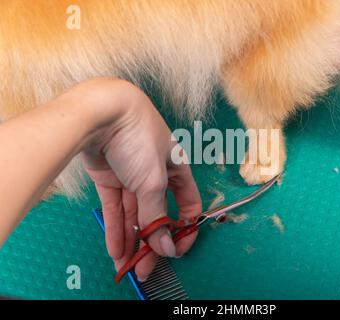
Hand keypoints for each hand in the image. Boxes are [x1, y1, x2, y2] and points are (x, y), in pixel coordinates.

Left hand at [81, 80, 201, 280]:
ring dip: (131, 240)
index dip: (185, 228)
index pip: (188, 204)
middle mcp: (156, 174)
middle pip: (157, 213)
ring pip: (134, 214)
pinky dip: (115, 229)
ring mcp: (132, 177)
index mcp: (177, 169)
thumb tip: (167, 247)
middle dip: (152, 241)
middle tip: (146, 267)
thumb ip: (157, 215)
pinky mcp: (109, 179)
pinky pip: (115, 208)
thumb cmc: (138, 138)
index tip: (178, 249)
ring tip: (127, 266)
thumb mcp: (152, 180)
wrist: (100, 113)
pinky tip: (116, 250)